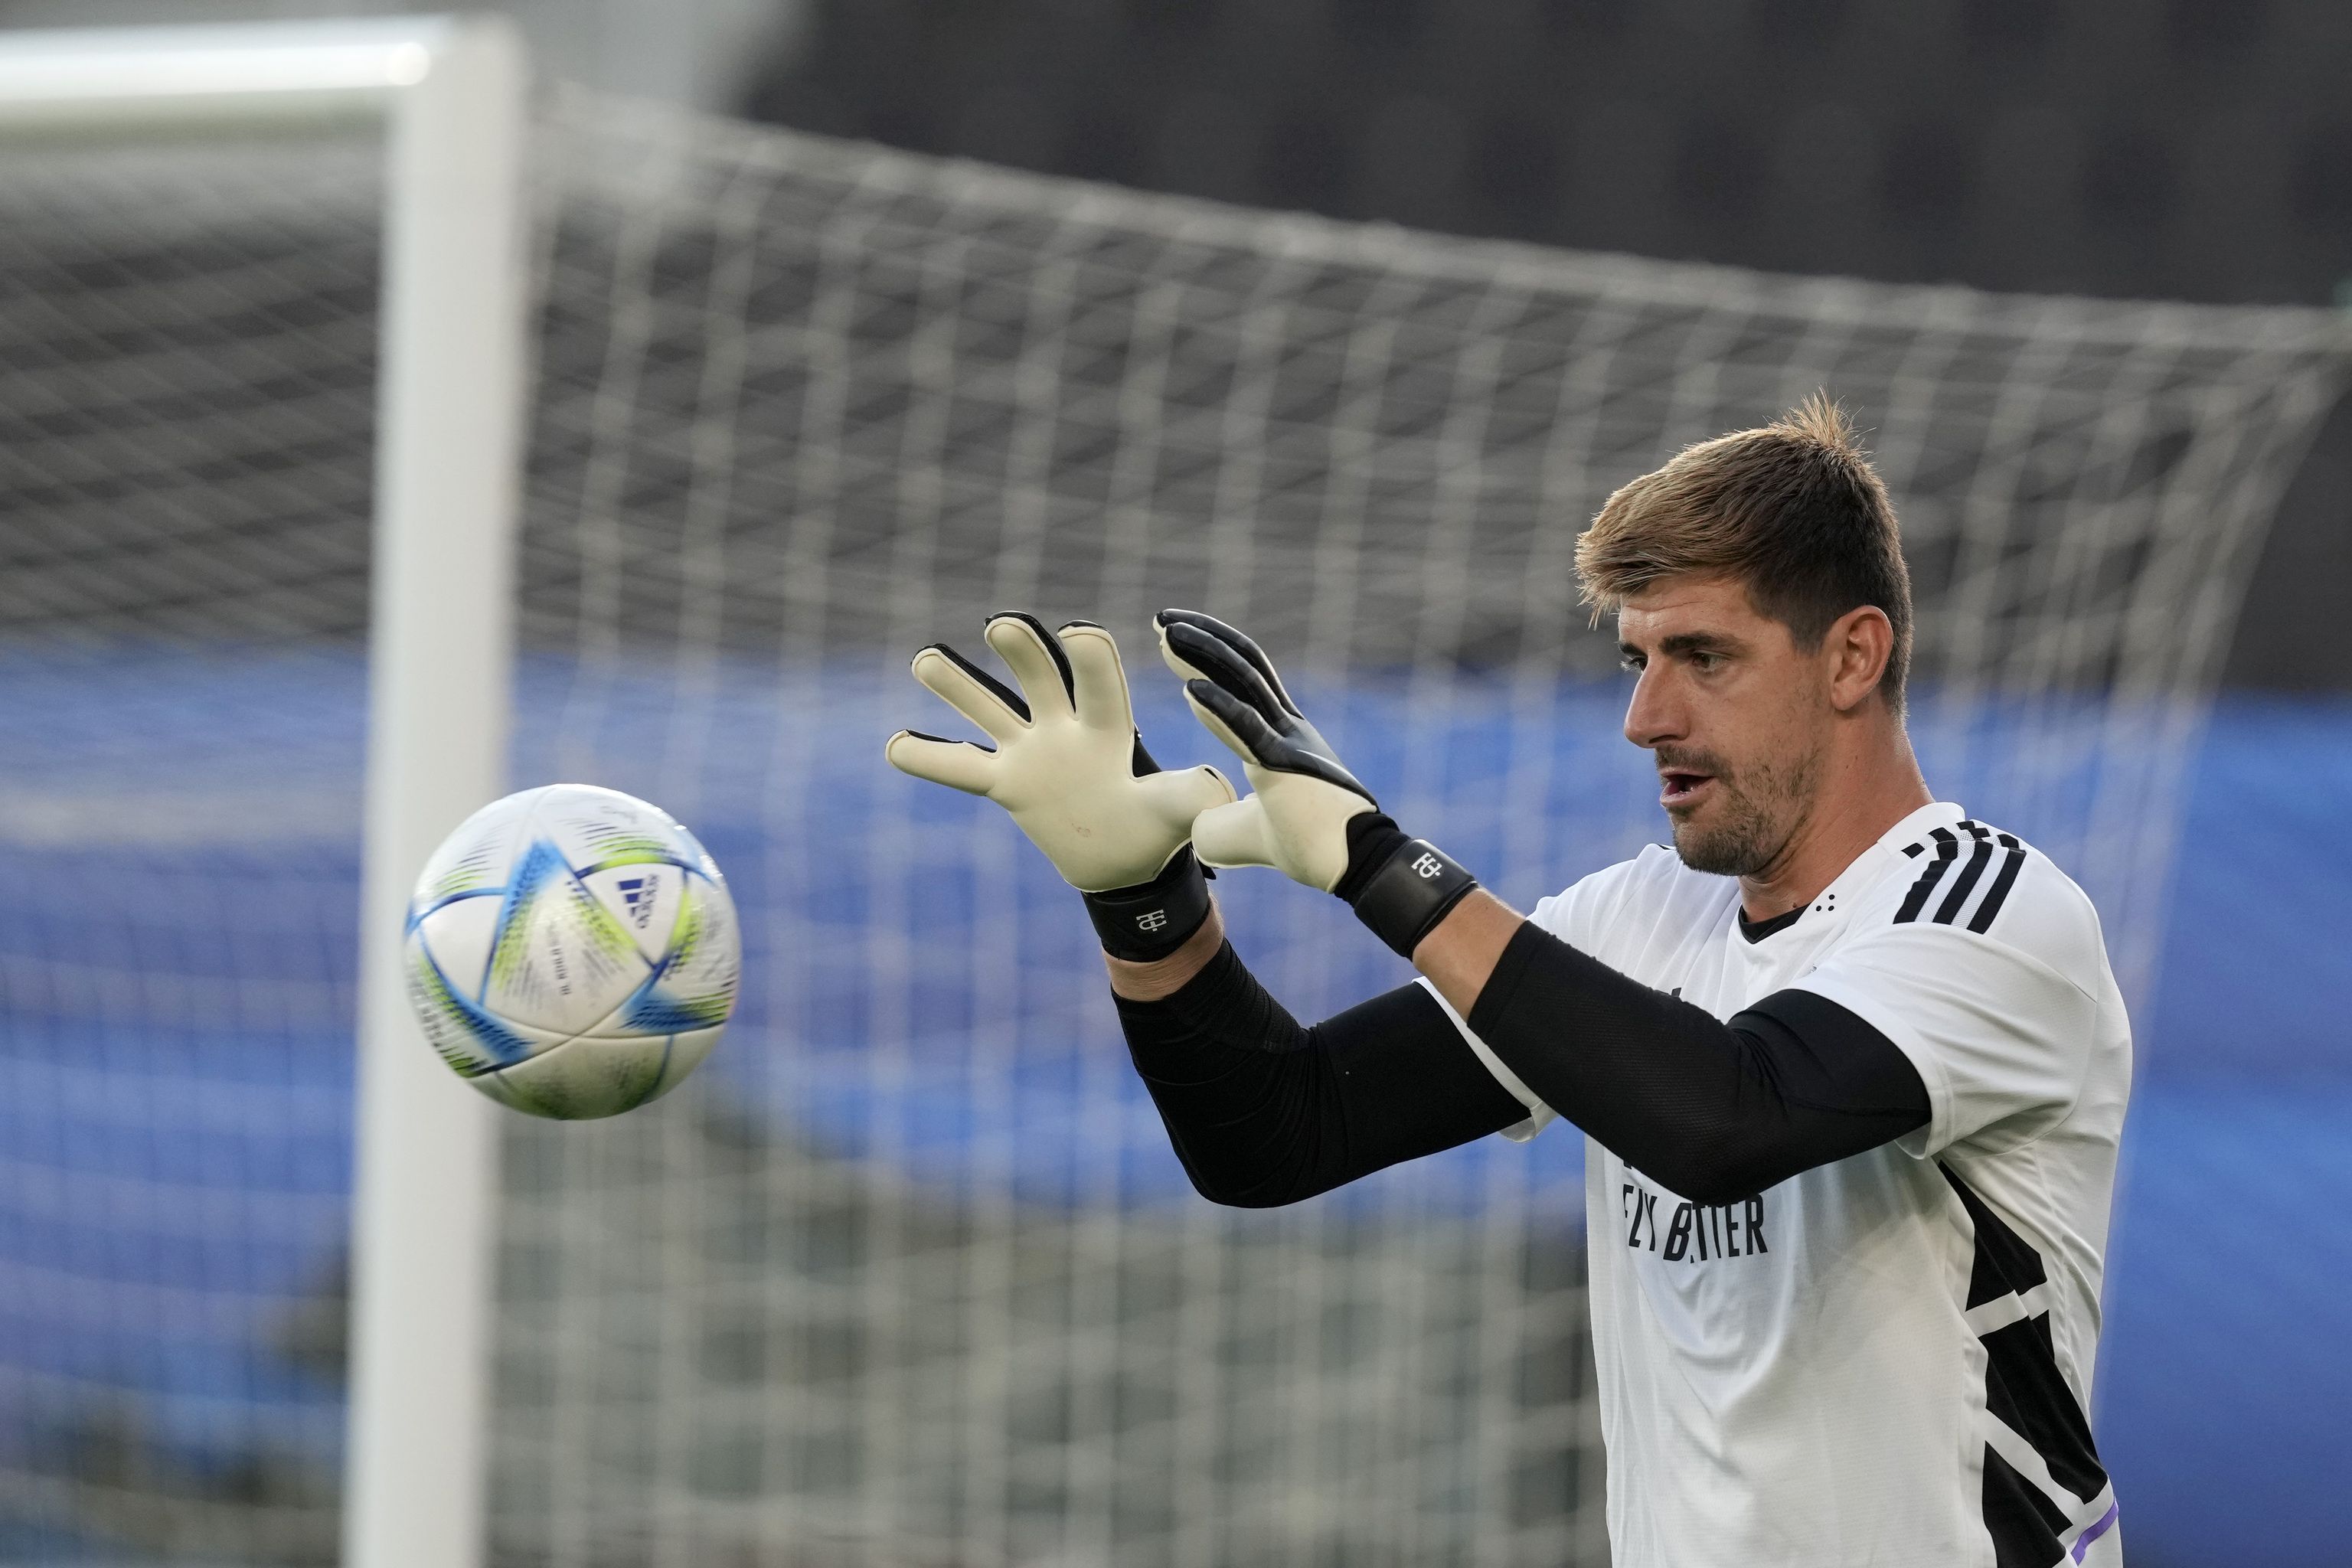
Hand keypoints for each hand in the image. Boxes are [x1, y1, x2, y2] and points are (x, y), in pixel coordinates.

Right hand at [886, 613, 1234, 894]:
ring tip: (926, 659)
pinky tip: (895, 744)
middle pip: (1039, 680)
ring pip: (988, 710)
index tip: (1079, 632)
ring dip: (957, 686)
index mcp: (1109, 731)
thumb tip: (1216, 787)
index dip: (1091, 659)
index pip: (1100, 687)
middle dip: (1023, 652)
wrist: (1124, 862)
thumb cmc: (1156, 829)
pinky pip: (961, 769)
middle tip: (1003, 624)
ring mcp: (1031, 753)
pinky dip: (929, 758)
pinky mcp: (1007, 784)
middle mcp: (1065, 730)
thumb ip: (1192, 797)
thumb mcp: (1178, 814)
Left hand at [1154, 609, 1378, 892]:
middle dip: (1201, 639)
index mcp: (1280, 736)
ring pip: (1243, 684)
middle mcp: (1286, 727)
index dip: (1206, 656)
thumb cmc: (1311, 847)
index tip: (1170, 638)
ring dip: (1203, 655)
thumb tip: (1194, 832)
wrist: (1352, 866)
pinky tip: (1189, 687)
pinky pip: (1249, 729)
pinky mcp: (1285, 767)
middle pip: (1240, 667)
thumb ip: (1221, 824)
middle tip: (1163, 618)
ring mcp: (1288, 742)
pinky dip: (1218, 707)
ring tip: (1167, 632)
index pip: (1242, 681)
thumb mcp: (1249, 835)